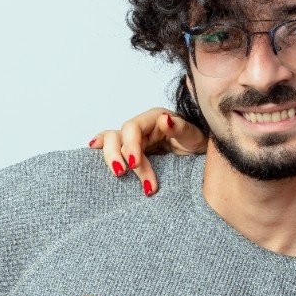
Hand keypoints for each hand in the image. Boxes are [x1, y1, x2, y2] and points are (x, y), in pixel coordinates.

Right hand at [87, 107, 207, 196]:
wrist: (202, 155)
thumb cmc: (198, 142)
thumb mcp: (194, 135)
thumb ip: (179, 128)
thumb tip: (164, 120)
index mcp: (154, 119)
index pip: (133, 128)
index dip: (130, 145)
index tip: (134, 164)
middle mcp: (141, 128)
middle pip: (117, 136)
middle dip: (116, 155)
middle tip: (122, 173)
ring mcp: (134, 141)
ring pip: (111, 144)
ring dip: (110, 159)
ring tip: (118, 175)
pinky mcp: (132, 154)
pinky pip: (113, 151)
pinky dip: (102, 151)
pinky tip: (92, 151)